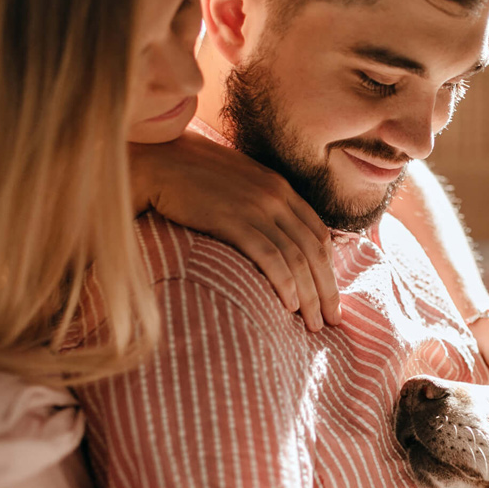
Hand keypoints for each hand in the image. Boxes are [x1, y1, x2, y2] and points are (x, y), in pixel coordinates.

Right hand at [129, 136, 339, 330]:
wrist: (157, 163)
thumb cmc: (192, 178)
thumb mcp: (239, 185)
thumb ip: (260, 206)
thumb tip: (273, 238)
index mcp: (280, 188)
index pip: (319, 234)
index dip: (330, 269)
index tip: (330, 297)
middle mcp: (275, 196)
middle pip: (314, 250)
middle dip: (326, 290)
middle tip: (332, 321)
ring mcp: (255, 207)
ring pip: (296, 257)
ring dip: (308, 295)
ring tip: (313, 325)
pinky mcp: (233, 219)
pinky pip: (268, 256)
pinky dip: (283, 282)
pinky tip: (289, 306)